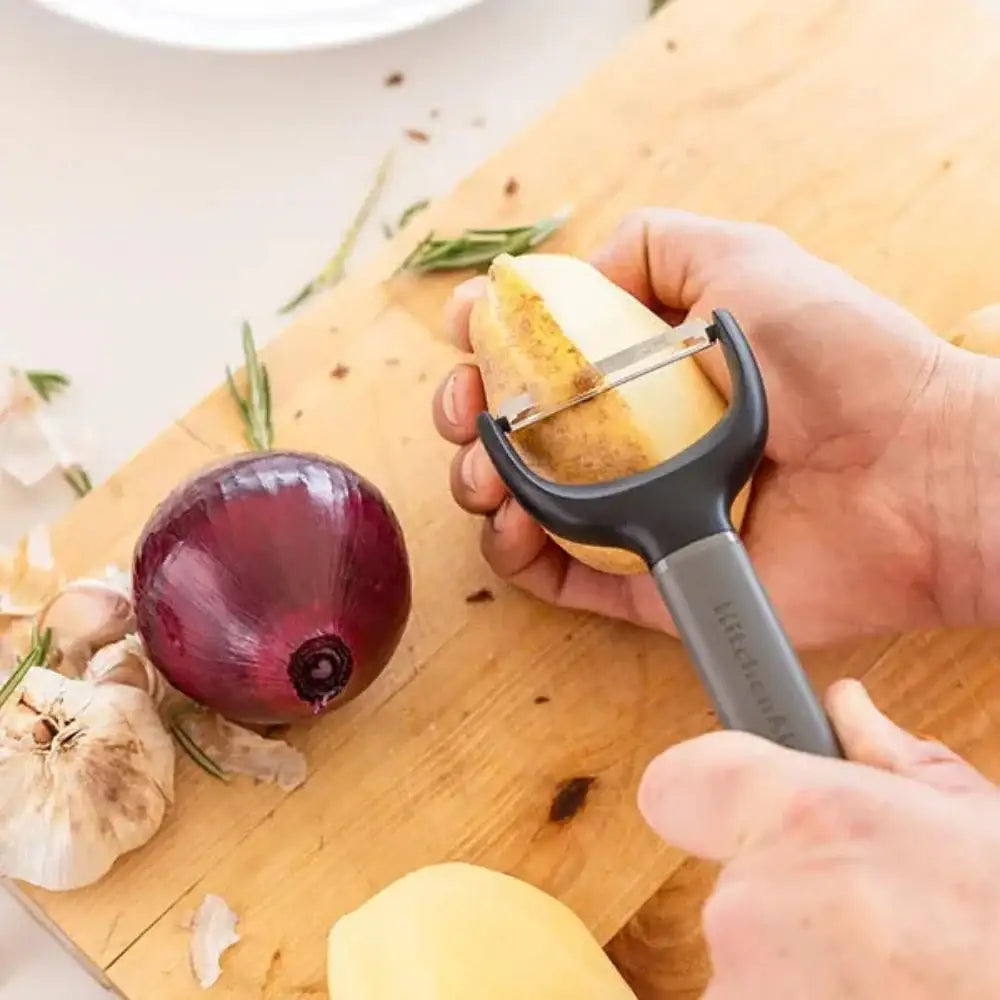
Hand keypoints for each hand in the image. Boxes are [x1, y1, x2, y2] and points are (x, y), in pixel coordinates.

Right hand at [432, 208, 996, 645]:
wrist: (910, 471)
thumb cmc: (840, 359)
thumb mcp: (744, 257)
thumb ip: (654, 245)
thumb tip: (576, 271)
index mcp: (641, 367)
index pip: (538, 357)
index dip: (490, 342)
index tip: (471, 334)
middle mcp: (628, 439)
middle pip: (513, 431)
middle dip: (467, 414)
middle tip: (471, 410)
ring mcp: (629, 510)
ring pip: (517, 504)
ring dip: (478, 482)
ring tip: (490, 473)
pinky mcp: (640, 580)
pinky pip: (553, 577)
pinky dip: (513, 554)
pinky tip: (512, 522)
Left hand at [639, 679, 999, 998]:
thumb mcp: (971, 818)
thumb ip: (887, 758)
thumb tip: (847, 712)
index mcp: (799, 816)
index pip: (676, 784)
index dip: (706, 795)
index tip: (736, 813)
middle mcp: (751, 902)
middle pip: (732, 883)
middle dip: (788, 895)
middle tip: (869, 914)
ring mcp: (745, 985)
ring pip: (747, 958)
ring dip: (797, 964)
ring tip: (887, 972)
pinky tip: (874, 997)